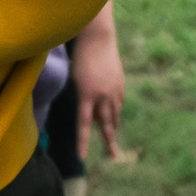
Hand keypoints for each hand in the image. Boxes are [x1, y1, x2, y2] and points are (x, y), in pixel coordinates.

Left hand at [71, 11, 124, 159]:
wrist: (97, 38)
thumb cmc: (80, 56)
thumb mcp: (75, 78)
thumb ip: (83, 96)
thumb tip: (89, 110)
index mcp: (87, 95)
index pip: (84, 124)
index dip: (83, 142)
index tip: (82, 157)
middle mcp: (103, 96)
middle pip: (107, 124)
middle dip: (109, 141)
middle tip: (113, 156)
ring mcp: (114, 90)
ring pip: (115, 114)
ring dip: (113, 127)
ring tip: (112, 140)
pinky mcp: (120, 83)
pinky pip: (119, 102)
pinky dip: (116, 110)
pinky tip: (115, 115)